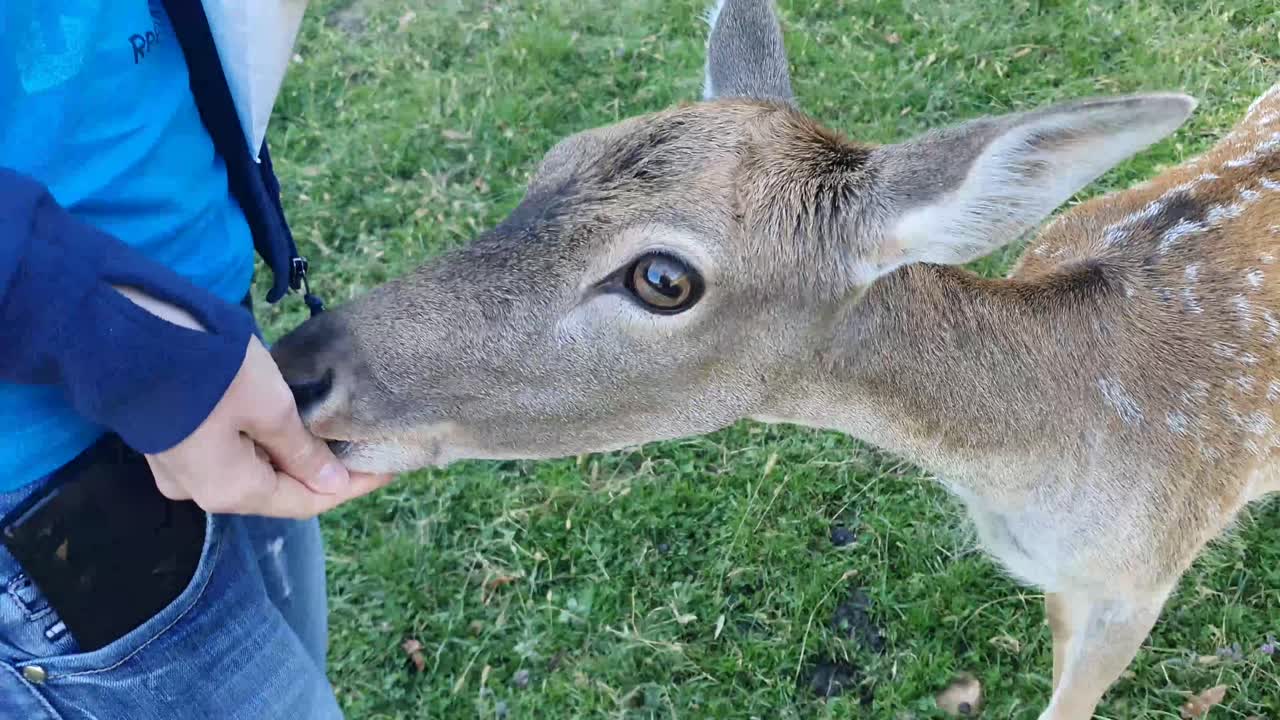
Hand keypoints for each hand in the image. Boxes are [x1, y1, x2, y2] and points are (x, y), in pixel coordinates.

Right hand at [116, 286, 393, 517]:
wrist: (129, 333)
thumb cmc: (209, 371)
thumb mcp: (270, 407)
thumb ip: (301, 450)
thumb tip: (331, 483)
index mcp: (229, 490)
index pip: (305, 501)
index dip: (350, 486)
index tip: (387, 466)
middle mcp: (203, 490)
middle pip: (278, 489)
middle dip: (322, 471)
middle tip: (363, 444)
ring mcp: (183, 468)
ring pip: (255, 470)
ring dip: (293, 454)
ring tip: (334, 430)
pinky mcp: (174, 441)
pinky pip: (231, 452)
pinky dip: (264, 442)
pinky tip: (291, 422)